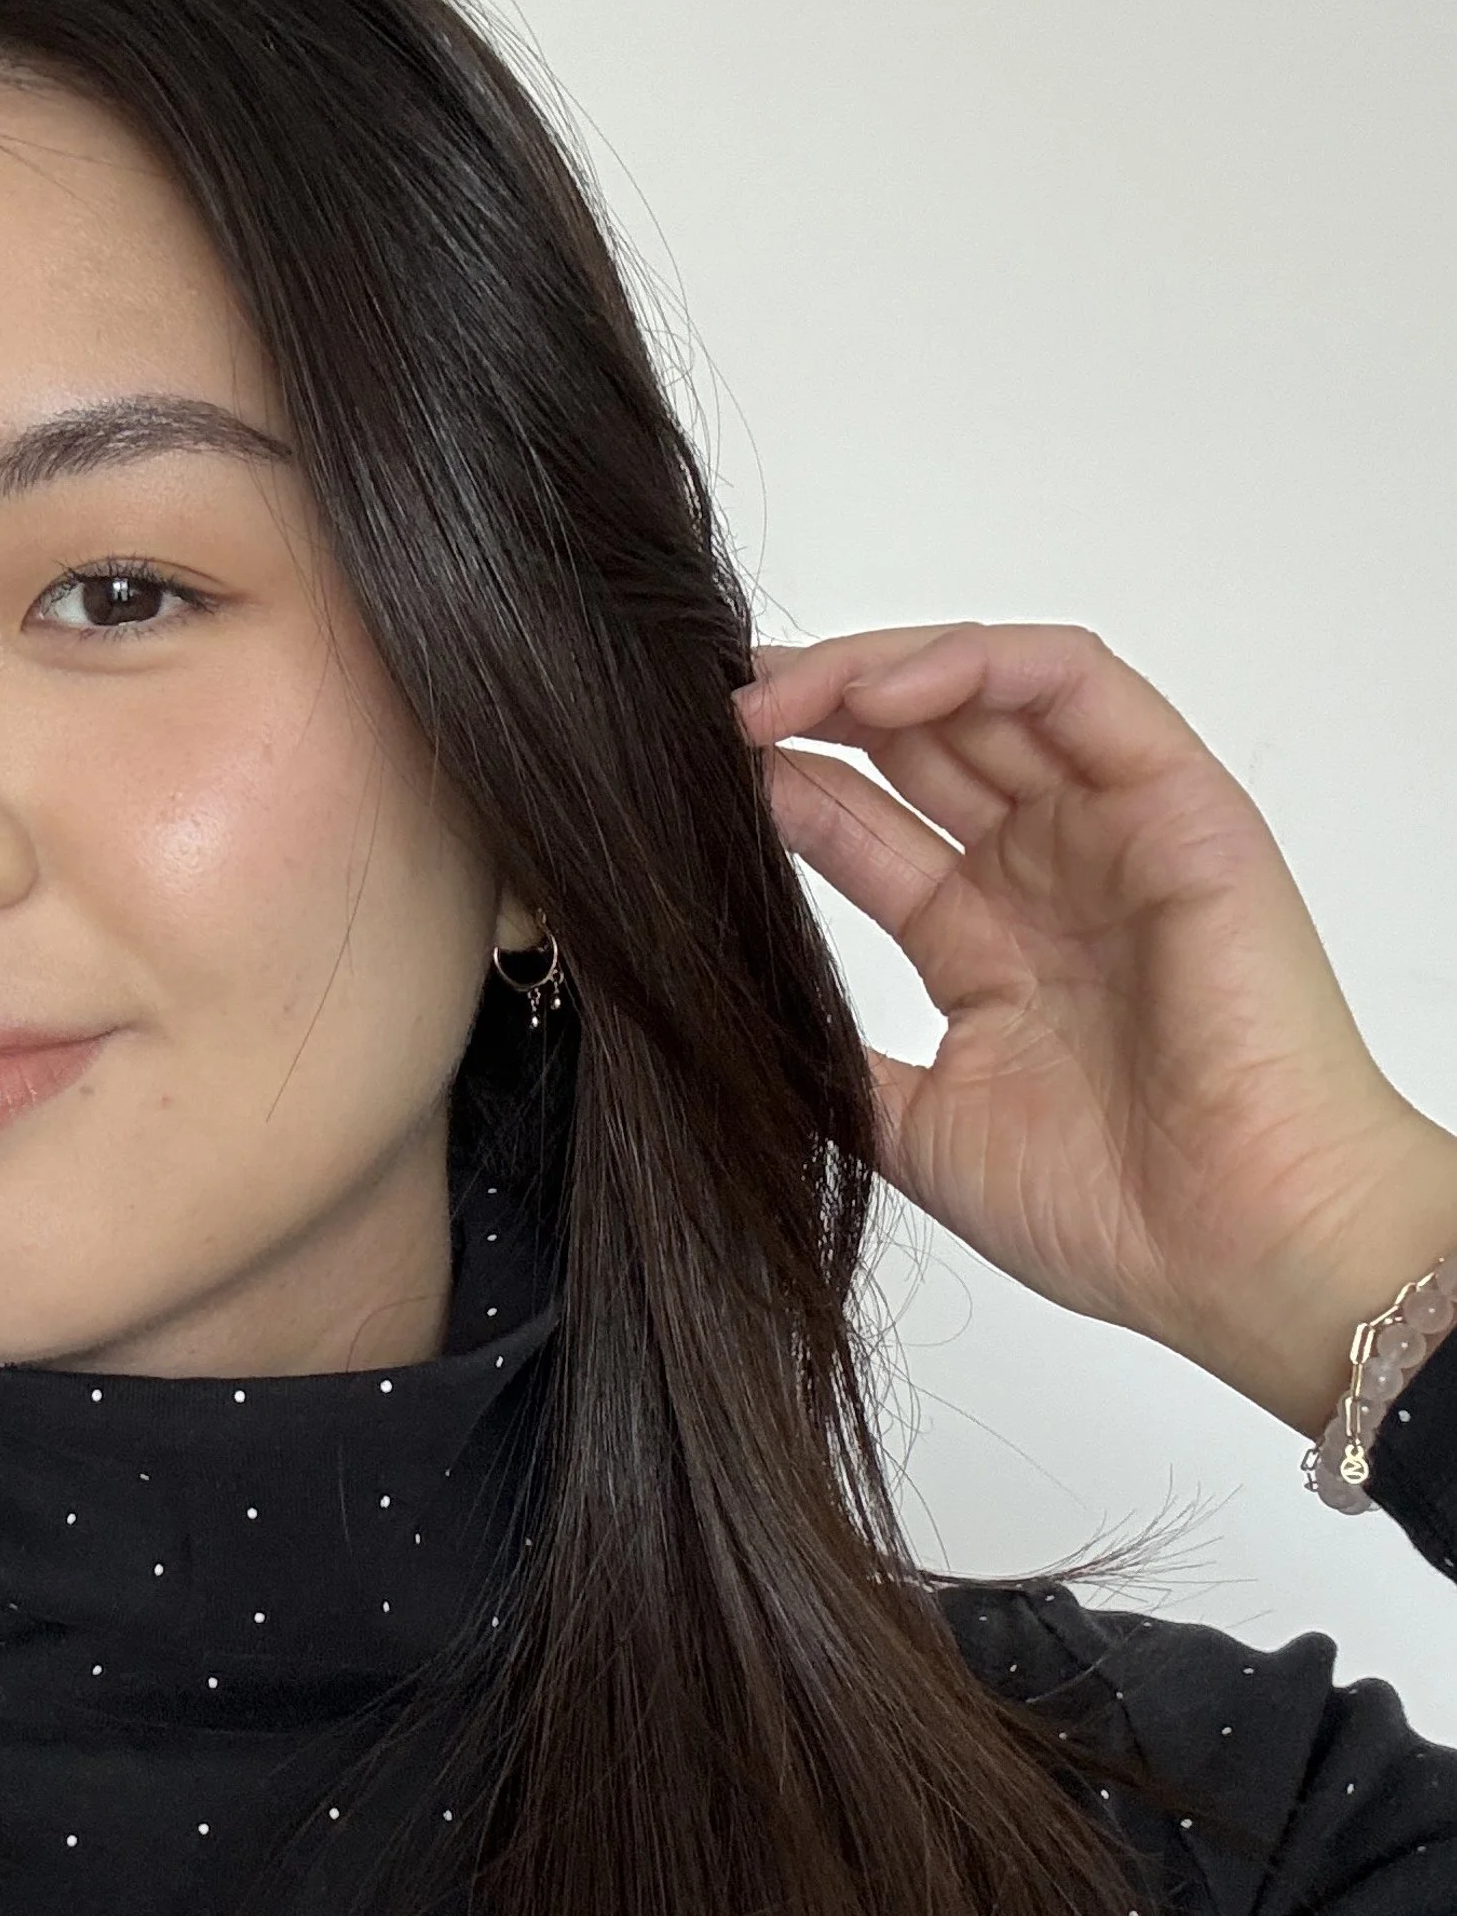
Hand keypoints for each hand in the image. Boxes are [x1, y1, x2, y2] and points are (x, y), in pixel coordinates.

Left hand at [732, 621, 1456, 1434]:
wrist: (1234, 1249)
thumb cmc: (1111, 1212)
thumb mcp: (915, 1131)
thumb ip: (833, 1064)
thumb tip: (725, 1031)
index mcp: (985, 941)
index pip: (866, 823)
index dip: (780, 785)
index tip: (680, 778)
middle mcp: (1045, 870)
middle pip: (914, 741)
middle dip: (809, 710)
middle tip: (709, 711)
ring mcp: (1108, 829)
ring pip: (984, 692)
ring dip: (870, 674)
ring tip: (773, 695)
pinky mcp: (1176, 801)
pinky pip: (1075, 686)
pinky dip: (977, 665)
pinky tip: (884, 694)